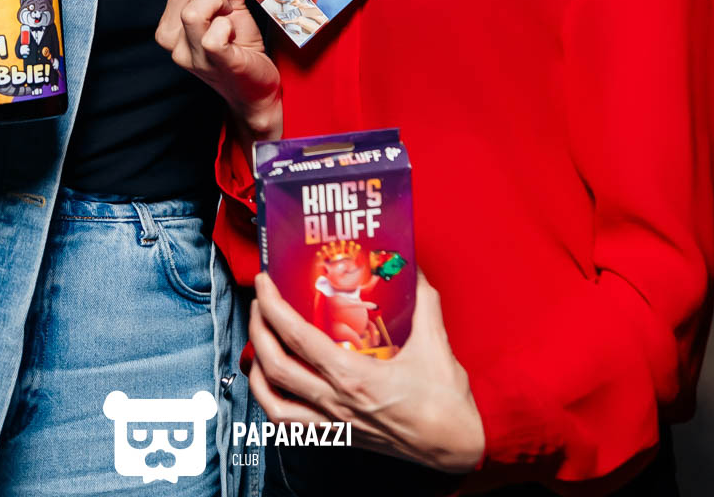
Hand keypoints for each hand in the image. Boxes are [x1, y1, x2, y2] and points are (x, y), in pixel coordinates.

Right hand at [155, 0, 280, 139]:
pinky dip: (226, 24)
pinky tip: (235, 26)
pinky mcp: (213, 64)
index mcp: (173, 24)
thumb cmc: (241, 52)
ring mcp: (190, 55)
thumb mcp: (232, 12)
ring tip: (236, 1)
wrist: (255, 94)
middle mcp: (174, 40)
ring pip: (195, 8)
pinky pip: (213, 35)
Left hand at [248, 271, 484, 473]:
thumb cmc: (446, 402)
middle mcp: (336, 401)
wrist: (456, 447)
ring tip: (257, 340)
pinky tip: (270, 384)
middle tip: (259, 301)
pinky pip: (288, 425)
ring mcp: (333, 423)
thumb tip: (412, 266)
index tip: (264, 283)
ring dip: (257, 367)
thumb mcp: (436, 343)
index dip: (273, 307)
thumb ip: (423, 300)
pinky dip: (270, 402)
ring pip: (273, 401)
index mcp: (355, 376)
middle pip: (275, 365)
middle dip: (258, 328)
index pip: (299, 337)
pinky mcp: (337, 436)